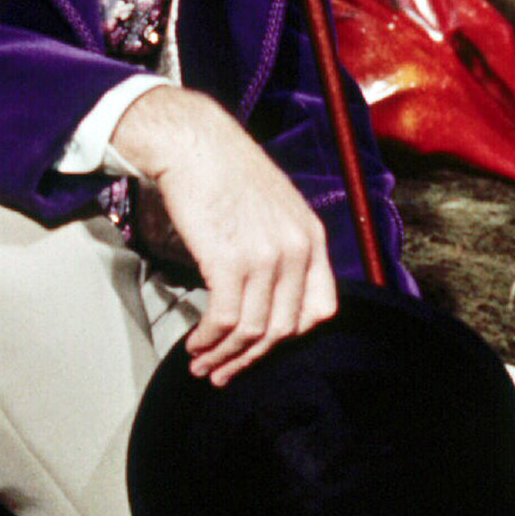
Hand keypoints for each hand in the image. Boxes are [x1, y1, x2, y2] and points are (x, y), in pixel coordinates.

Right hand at [108, 85, 336, 384]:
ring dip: (225, 357)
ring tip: (204, 366)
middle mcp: (296, 250)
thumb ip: (284, 247)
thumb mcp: (276, 207)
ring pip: (252, 331)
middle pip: (283, 329)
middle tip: (226, 373)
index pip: (320, 311)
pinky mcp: (229, 261)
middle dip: (251, 359)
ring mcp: (266, 257)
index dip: (290, 337)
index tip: (263, 347)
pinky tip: (195, 346)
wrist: (194, 143)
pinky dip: (209, 341)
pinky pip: (224, 320)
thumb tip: (270, 293)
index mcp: (312, 238)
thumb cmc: (225, 171)